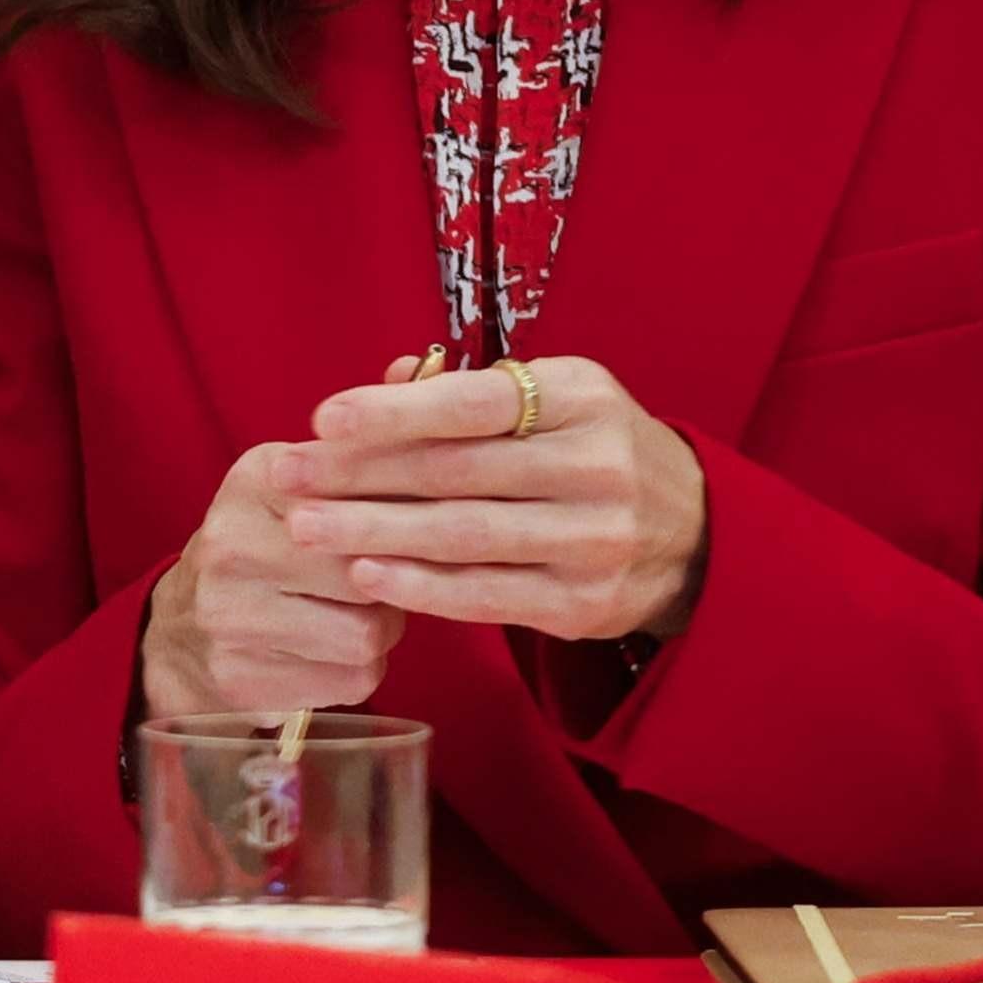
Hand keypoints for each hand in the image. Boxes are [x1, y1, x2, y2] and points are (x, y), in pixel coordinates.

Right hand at [142, 442, 409, 718]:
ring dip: (378, 632)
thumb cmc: (269, 551)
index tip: (428, 529)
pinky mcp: (240, 678)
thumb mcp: (303, 492)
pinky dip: (355, 671)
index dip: (409, 520)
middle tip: (382, 583)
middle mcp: (232, 541)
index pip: (369, 497)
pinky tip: (326, 653)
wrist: (181, 629)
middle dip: (394, 584)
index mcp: (258, 478)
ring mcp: (227, 614)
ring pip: (367, 634)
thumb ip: (370, 476)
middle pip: (372, 571)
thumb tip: (458, 479)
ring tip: (354, 617)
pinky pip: (351, 681)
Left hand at [280, 354, 706, 643]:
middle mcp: (595, 466)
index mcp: (582, 398)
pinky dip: (420, 587)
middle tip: (288, 478)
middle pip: (456, 472)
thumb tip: (382, 378)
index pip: (473, 402)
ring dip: (373, 534)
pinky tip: (365, 576)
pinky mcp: (584, 604)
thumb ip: (467, 392)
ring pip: (463, 537)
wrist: (695, 533)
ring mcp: (594, 540)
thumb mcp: (553, 398)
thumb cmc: (590, 448)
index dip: (393, 412)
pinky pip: (486, 595)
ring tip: (305, 529)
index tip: (322, 419)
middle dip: (359, 475)